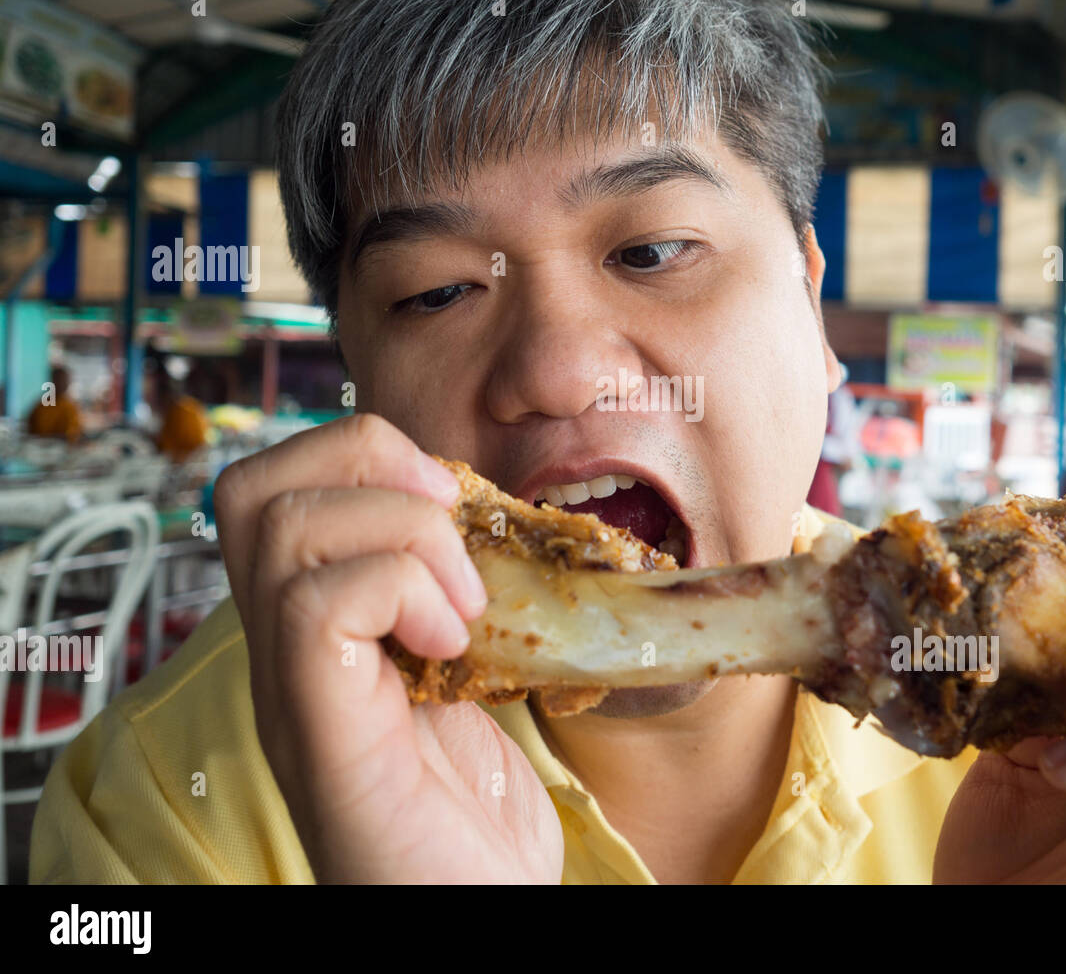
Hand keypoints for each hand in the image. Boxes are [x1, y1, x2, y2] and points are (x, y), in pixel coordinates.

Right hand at [213, 413, 562, 882]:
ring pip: (280, 530)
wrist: (478, 920)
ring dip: (401, 532)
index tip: (451, 496)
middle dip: (365, 460)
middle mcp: (284, 656)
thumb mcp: (476, 676)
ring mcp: (293, 697)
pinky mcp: (323, 740)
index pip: (273, 485)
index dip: (358, 452)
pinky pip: (317, 608)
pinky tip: (452, 643)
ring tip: (463, 602)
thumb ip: (462, 599)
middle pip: (252, 487)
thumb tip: (505, 519)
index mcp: (317, 630)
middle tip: (450, 519)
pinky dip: (401, 590)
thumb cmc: (479, 818)